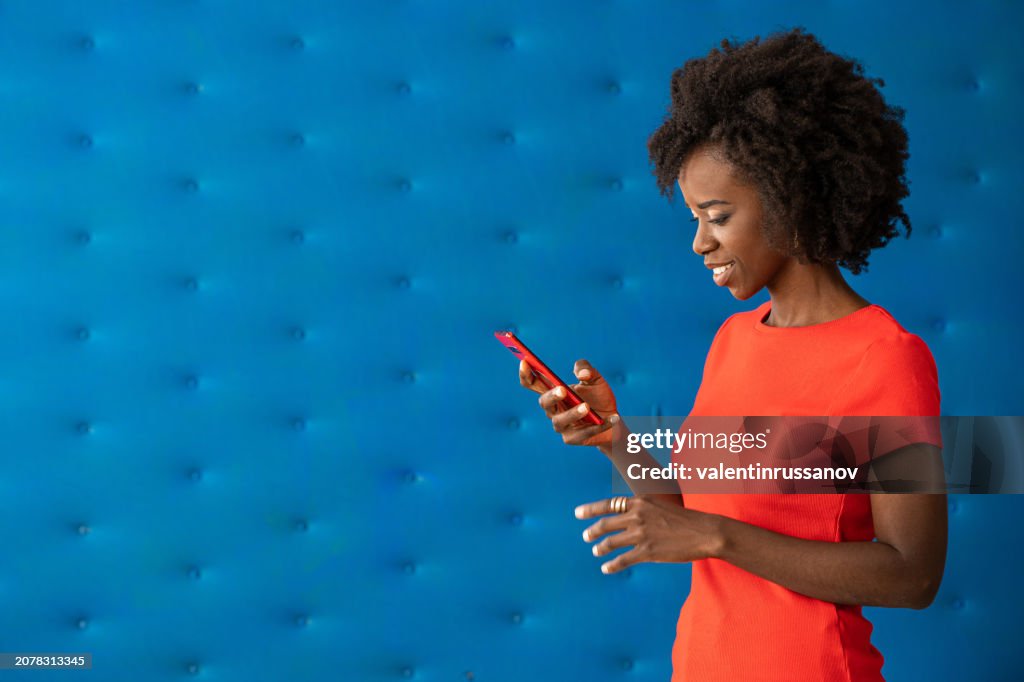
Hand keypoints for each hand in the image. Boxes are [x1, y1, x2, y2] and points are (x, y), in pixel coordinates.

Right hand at [519, 358, 618, 446]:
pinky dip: (598, 425)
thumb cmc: (599, 397)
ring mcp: (561, 425)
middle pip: (544, 402)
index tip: (525, 361)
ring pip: (560, 420)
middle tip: (562, 389)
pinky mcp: (572, 439)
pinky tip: (611, 418)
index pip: (533, 383)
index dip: (525, 374)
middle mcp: (553, 409)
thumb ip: (587, 369)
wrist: (614, 420)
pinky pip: (583, 433)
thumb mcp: (596, 379)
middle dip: (551, 396)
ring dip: (573, 413)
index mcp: (553, 391)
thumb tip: (581, 374)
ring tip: (587, 407)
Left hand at [575, 495, 723, 573]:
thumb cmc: (686, 519)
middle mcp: (637, 516)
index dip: (590, 509)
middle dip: (592, 531)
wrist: (704, 531)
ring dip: (600, 548)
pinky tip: (606, 568)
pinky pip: (623, 560)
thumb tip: (631, 514)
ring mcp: (641, 534)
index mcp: (640, 502)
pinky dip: (611, 565)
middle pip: (606, 524)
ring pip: (611, 542)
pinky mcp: (647, 552)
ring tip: (596, 551)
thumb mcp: (662, 504)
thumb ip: (644, 509)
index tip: (577, 513)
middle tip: (586, 536)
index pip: (608, 504)